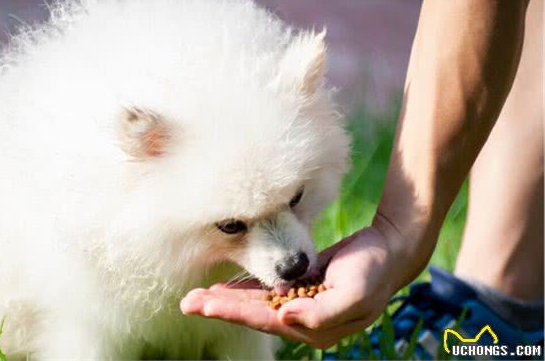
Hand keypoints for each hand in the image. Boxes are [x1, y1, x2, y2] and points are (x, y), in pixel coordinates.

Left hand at [180, 226, 401, 348]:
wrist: (389, 251)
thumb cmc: (374, 270)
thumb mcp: (354, 292)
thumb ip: (320, 313)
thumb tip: (282, 317)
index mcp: (314, 327)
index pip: (265, 320)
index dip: (234, 312)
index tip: (205, 305)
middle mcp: (302, 320)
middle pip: (253, 315)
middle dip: (220, 309)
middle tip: (188, 304)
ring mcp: (300, 304)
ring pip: (255, 305)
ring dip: (226, 301)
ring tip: (196, 299)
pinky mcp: (299, 288)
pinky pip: (265, 292)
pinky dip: (243, 291)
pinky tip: (223, 289)